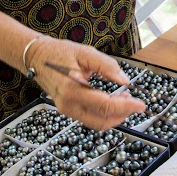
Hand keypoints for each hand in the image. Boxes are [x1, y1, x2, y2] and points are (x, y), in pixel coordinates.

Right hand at [28, 37, 145, 129]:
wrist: (36, 57)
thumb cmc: (58, 52)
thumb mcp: (85, 52)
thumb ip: (106, 66)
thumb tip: (124, 80)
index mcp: (72, 90)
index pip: (105, 106)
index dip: (126, 107)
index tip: (140, 104)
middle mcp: (68, 105)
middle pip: (102, 121)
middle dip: (122, 115)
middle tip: (135, 103)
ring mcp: (66, 110)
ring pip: (97, 123)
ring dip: (114, 115)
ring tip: (125, 100)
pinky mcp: (68, 109)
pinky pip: (90, 118)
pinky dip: (105, 113)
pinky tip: (113, 101)